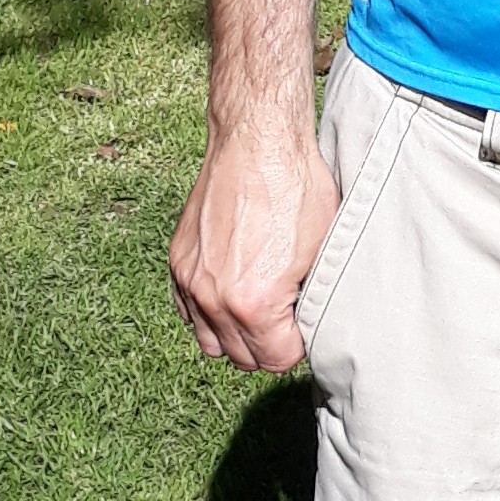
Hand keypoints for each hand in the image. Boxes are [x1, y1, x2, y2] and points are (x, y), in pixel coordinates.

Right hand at [169, 117, 339, 370]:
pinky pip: (188, 312)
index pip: (276, 360)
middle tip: (287, 315)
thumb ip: (308, 302)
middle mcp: (214, 300)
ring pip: (211, 342)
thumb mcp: (321, 251)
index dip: (297, 344)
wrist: (258, 141)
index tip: (304, 323)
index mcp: (254, 304)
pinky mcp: (178, 262)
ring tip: (261, 306)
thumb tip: (308, 325)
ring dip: (237, 334)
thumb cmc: (296, 188)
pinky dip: (209, 312)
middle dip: (268, 343)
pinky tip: (233, 293)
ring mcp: (190, 281)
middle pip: (242, 357)